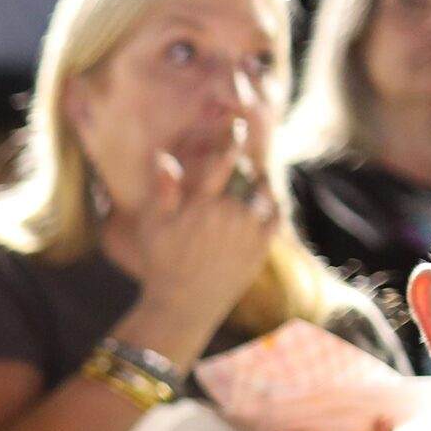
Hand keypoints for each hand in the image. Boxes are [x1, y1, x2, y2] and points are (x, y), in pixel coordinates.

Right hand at [121, 121, 279, 335]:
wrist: (185, 304)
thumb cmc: (163, 262)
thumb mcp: (154, 226)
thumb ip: (163, 189)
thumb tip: (163, 155)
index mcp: (201, 205)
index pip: (223, 161)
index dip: (233, 139)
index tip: (239, 125)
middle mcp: (228, 214)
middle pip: (247, 175)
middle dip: (244, 166)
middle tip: (238, 164)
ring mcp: (248, 231)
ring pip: (264, 192)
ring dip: (260, 182)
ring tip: (251, 182)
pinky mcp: (261, 247)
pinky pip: (275, 215)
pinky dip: (272, 203)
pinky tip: (264, 202)